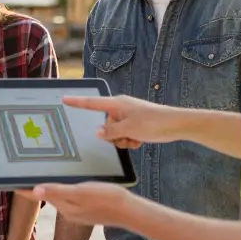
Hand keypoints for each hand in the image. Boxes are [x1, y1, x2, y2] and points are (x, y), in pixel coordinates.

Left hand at [16, 182, 130, 227]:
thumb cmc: (107, 199)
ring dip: (47, 185)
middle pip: (44, 194)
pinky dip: (61, 188)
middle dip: (33, 184)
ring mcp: (76, 210)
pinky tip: (65, 181)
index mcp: (63, 204)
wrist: (130, 211)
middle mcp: (66, 208)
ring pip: (56, 195)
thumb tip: (35, 190)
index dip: (21, 187)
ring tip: (39, 173)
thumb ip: (58, 191)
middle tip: (20, 171)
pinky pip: (68, 196)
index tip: (6, 180)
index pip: (35, 194)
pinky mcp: (86, 207)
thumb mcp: (81, 192)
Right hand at [62, 95, 182, 148]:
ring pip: (115, 132)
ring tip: (135, 139)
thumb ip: (110, 132)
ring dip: (123, 139)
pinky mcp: (136, 123)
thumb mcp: (128, 129)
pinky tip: (140, 141)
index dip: (77, 102)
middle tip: (126, 137)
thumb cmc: (154, 123)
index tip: (64, 98)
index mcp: (117, 104)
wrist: (177, 124)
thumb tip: (96, 132)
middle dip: (112, 135)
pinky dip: (130, 139)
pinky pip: (125, 134)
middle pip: (105, 124)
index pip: (92, 103)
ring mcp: (129, 115)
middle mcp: (121, 108)